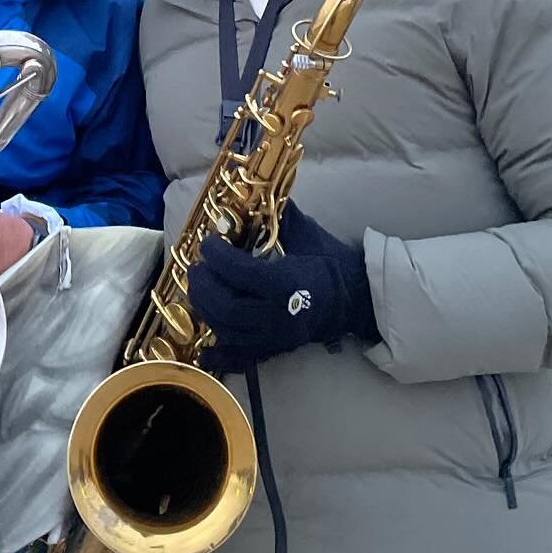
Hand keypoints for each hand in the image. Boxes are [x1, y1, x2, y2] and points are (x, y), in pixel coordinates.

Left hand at [187, 203, 378, 373]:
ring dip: (206, 312)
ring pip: (229, 332)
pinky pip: (243, 357)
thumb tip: (255, 195)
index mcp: (286, 283)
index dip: (217, 257)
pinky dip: (221, 356)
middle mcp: (278, 315)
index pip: (240, 272)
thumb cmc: (330, 263)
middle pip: (228, 308)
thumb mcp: (307, 233)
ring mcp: (276, 337)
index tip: (208, 243)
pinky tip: (203, 351)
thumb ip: (280, 216)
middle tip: (196, 269)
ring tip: (199, 291)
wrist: (355, 299)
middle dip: (205, 287)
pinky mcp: (276, 350)